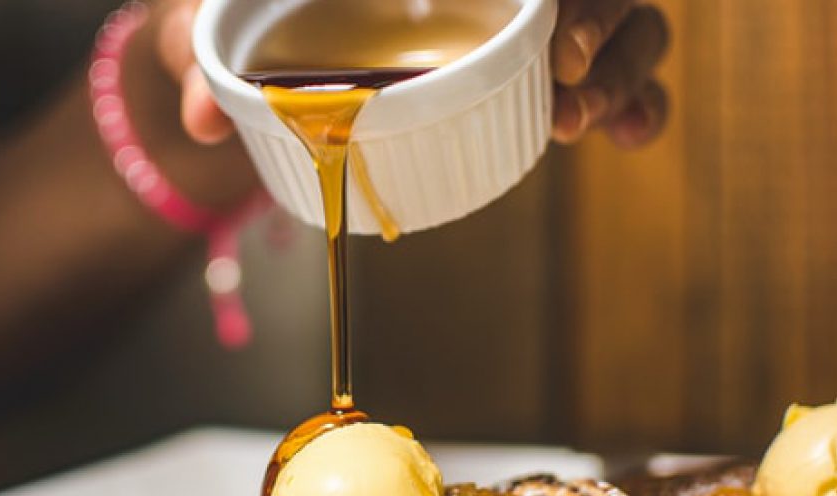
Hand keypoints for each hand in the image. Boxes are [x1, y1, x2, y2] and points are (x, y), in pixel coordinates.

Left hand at [166, 0, 668, 148]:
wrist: (251, 44)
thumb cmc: (239, 19)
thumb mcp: (210, 27)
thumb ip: (202, 59)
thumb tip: (203, 117)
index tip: (552, 33)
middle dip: (606, 25)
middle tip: (567, 80)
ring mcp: (523, 25)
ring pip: (625, 24)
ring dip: (625, 70)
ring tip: (580, 125)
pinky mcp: (536, 75)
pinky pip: (612, 79)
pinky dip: (634, 104)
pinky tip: (626, 136)